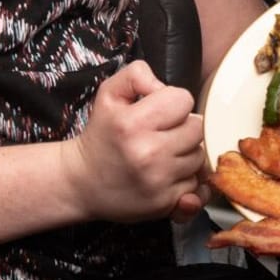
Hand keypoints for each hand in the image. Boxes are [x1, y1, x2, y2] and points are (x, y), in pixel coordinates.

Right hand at [68, 59, 205, 221]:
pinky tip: (168, 174)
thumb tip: (163, 87)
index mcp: (133, 123)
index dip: (173, 103)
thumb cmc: (101, 134)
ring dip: (186, 153)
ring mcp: (157, 181)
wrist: (81, 182)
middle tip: (163, 134)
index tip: (159, 113)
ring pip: (199, 157)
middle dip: (183, 127)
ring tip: (163, 154)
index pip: (184, 101)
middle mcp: (147, 153)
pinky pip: (196, 185)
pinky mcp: (164, 204)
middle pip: (197, 129)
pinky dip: (186, 179)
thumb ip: (137, 75)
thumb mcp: (109, 93)